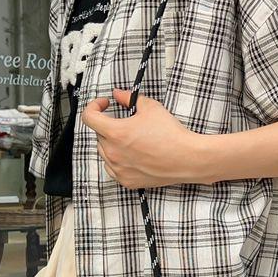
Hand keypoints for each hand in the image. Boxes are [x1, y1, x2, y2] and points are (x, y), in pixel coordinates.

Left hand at [81, 88, 210, 188]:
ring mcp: (119, 169)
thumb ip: (129, 98)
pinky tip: (132, 156)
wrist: (188, 158)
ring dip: (112, 144)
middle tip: (127, 124)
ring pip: (104, 152)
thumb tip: (118, 95)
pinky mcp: (127, 181)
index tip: (104, 105)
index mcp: (116, 132)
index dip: (94, 106)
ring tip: (131, 141)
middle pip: (99, 135)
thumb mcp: (151, 107)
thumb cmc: (172, 134)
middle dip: (109, 126)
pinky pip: (112, 169)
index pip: (89, 117)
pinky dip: (118, 161)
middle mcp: (113, 153)